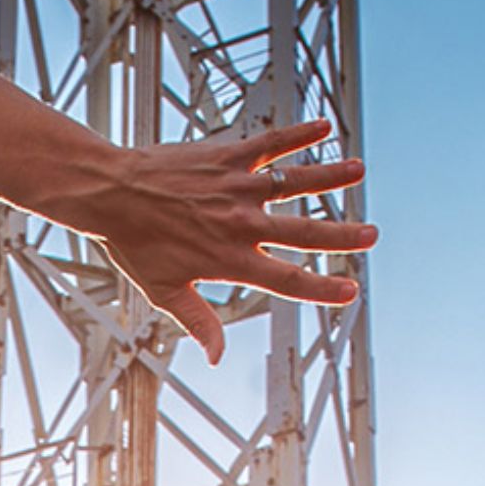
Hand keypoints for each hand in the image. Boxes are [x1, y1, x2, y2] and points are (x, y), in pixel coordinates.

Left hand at [95, 119, 376, 361]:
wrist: (112, 193)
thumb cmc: (134, 245)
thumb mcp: (164, 293)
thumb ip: (198, 322)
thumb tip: (217, 358)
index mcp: (229, 260)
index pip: (286, 280)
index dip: (321, 288)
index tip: (351, 292)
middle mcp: (241, 223)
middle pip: (303, 231)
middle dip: (341, 235)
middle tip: (372, 235)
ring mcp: (237, 186)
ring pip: (295, 181)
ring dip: (330, 176)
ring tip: (359, 172)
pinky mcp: (228, 155)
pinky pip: (271, 143)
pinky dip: (298, 134)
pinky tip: (324, 128)